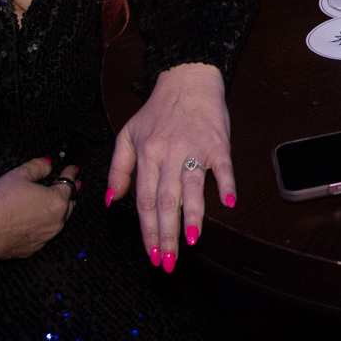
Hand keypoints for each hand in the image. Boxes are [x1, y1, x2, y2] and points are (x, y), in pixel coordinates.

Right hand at [0, 157, 79, 259]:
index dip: (70, 174)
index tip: (71, 169)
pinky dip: (42, 227)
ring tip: (54, 204)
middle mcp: (55, 223)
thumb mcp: (19, 174)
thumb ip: (38, 167)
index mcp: (56, 202)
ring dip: (57, 212)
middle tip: (72, 185)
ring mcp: (43, 239)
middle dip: (70, 194)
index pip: (69, 185)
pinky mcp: (30, 250)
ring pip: (56, 223)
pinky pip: (41, 236)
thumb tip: (47, 165)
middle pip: (68, 206)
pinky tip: (35, 222)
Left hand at [105, 63, 235, 271]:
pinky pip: (223, 167)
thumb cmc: (158, 110)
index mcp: (147, 155)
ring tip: (192, 241)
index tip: (152, 254)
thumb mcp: (128, 135)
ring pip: (191, 187)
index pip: (144, 200)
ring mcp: (195, 148)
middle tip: (169, 261)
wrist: (187, 78)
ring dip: (193, 216)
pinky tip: (228, 204)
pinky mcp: (218, 142)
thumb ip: (118, 169)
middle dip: (166, 234)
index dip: (147, 230)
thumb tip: (112, 201)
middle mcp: (169, 154)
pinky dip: (226, 184)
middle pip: (165, 200)